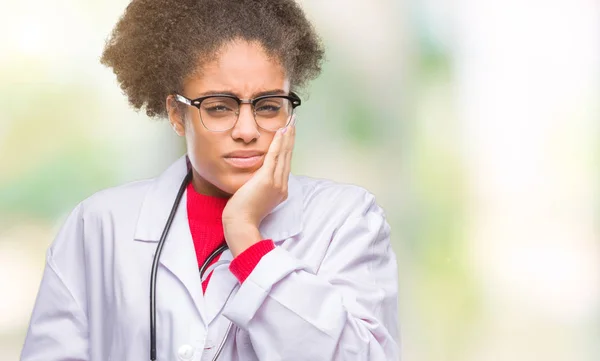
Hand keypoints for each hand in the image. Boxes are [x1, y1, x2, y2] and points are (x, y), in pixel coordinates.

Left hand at [222, 116, 295, 254]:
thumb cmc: (243, 214)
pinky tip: (281, 132)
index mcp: (280, 190)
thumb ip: (259, 186)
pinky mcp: (267, 180)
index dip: (287, 148)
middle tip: (293, 123)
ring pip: (283, 155)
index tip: (289, 135)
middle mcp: (282, 185)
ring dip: (287, 137)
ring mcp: (276, 183)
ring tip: (290, 123)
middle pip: (287, 157)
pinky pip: (274, 157)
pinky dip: (278, 143)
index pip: (285, 164)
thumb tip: (256, 178)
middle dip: (290, 139)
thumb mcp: (255, 197)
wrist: (241, 224)